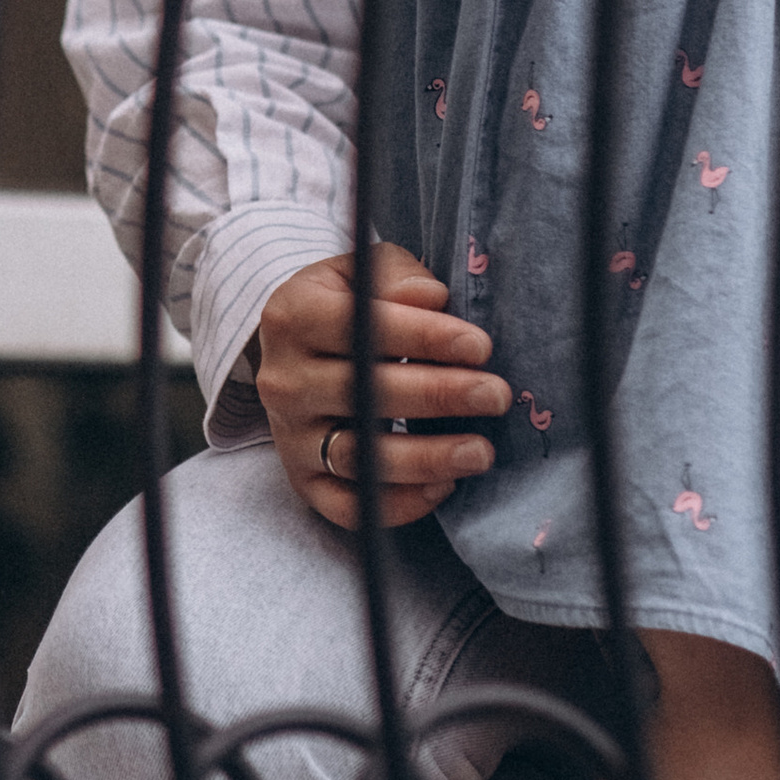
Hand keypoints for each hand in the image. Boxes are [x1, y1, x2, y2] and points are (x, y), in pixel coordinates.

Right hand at [255, 242, 507, 530]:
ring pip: (357, 457)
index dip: (423, 337)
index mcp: (293, 317)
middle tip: (494, 396)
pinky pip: (347, 508)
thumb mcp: (363, 272)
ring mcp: (290, 436)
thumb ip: (397, 278)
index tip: (480, 346)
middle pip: (361, 393)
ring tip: (480, 451)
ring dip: (425, 458)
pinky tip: (443, 485)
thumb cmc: (345, 306)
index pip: (359, 327)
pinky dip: (397, 504)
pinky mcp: (302, 480)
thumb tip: (431, 298)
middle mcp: (284, 380)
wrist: (295, 352)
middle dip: (438, 396)